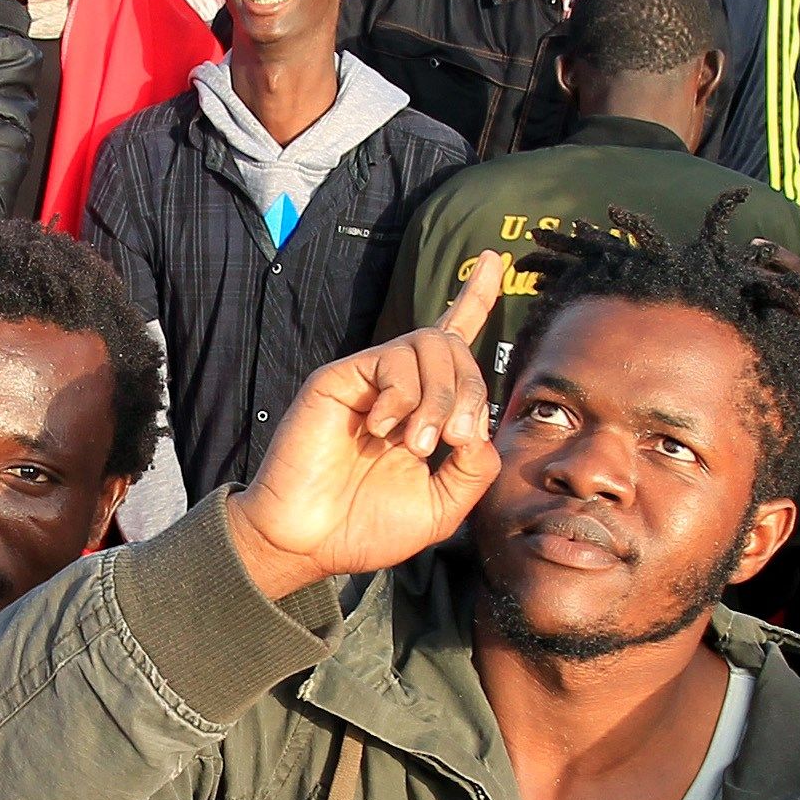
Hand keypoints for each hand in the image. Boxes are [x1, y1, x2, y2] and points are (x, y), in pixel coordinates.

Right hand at [222, 253, 507, 593]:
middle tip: (454, 441)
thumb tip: (482, 430)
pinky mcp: (339, 379)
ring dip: (439, 399)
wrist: (307, 541)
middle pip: (454, 345)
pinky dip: (401, 398)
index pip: (453, 340)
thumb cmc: (365, 526)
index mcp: (423, 409)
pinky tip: (381, 431)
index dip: (475, 297)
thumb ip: (473, 471)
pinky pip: (391, 362)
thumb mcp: (440, 508)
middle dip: (470, 392)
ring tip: (416, 445)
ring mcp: (368, 379)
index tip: (492, 258)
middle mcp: (397, 385)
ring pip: (430, 346)